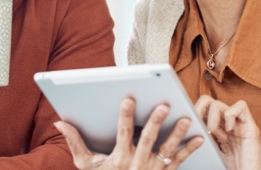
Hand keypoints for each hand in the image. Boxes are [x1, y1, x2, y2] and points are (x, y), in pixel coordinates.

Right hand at [55, 98, 203, 168]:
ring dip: (177, 134)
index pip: (122, 133)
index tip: (128, 99)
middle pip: (148, 140)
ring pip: (167, 150)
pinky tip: (200, 137)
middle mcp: (137, 165)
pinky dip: (190, 149)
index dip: (125, 116)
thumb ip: (75, 142)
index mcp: (119, 159)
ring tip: (187, 119)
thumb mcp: (87, 165)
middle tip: (164, 105)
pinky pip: (179, 161)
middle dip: (156, 121)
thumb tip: (60, 122)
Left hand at [195, 96, 260, 169]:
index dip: (193, 114)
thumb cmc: (233, 167)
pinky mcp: (251, 126)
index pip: (200, 109)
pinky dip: (231, 116)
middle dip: (199, 112)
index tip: (191, 128)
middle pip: (207, 101)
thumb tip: (184, 132)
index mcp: (216, 128)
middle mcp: (226, 123)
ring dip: (213, 120)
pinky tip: (229, 131)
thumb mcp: (210, 152)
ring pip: (218, 103)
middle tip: (200, 128)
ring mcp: (238, 123)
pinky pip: (240, 106)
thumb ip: (201, 139)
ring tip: (219, 137)